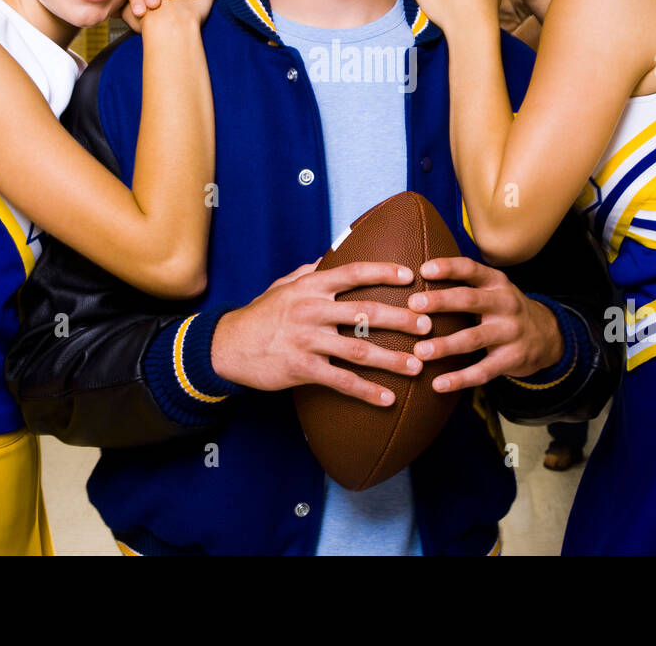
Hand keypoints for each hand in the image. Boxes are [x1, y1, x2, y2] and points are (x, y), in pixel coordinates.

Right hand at [211, 260, 431, 406]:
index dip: (384, 272)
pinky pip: (341, 381)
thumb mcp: (283, 285)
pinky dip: (367, 392)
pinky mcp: (302, 369)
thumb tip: (333, 254)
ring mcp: (307, 340)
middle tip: (428, 325)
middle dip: (401, 319)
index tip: (411, 276)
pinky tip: (388, 400)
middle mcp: (311, 309)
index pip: (354, 273)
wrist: (227, 346)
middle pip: (366, 313)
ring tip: (418, 366)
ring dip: (392, 359)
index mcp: (311, 286)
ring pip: (359, 350)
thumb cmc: (261, 314)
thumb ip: (311, 271)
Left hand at [408, 257, 563, 393]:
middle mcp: (505, 304)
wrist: (549, 335)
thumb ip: (465, 283)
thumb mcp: (494, 288)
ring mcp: (510, 332)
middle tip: (413, 305)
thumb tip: (417, 276)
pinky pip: (483, 371)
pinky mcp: (512, 359)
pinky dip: (460, 379)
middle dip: (441, 301)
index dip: (449, 268)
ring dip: (445, 345)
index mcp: (497, 283)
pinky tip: (438, 384)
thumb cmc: (505, 308)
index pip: (472, 269)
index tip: (424, 270)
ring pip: (474, 338)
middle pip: (470, 300)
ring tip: (420, 351)